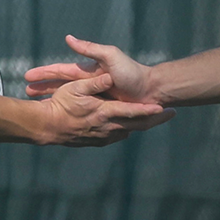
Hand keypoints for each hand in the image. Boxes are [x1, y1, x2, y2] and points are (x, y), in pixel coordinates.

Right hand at [25, 35, 154, 103]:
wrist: (150, 91)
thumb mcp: (109, 56)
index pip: (61, 72)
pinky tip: (60, 119)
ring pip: (69, 102)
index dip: (44, 74)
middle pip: (60, 88)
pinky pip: (81, 114)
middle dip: (43, 90)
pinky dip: (69, 115)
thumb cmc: (131, 73)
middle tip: (26, 93)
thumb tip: (68, 38)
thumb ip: (90, 49)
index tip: (26, 76)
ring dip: (52, 103)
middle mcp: (89, 87)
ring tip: (37, 106)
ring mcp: (94, 101)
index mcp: (88, 74)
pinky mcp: (101, 113)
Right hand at [38, 70, 174, 145]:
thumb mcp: (75, 89)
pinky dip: (125, 131)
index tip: (164, 107)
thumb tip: (108, 77)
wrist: (48, 128)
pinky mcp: (97, 142)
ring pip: (128, 131)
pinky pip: (116, 137)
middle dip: (155, 119)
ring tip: (154, 119)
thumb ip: (94, 82)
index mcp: (105, 112)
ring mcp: (103, 136)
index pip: (133, 111)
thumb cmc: (61, 106)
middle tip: (171, 113)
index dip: (148, 110)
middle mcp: (108, 127)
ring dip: (141, 126)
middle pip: (137, 124)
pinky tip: (128, 129)